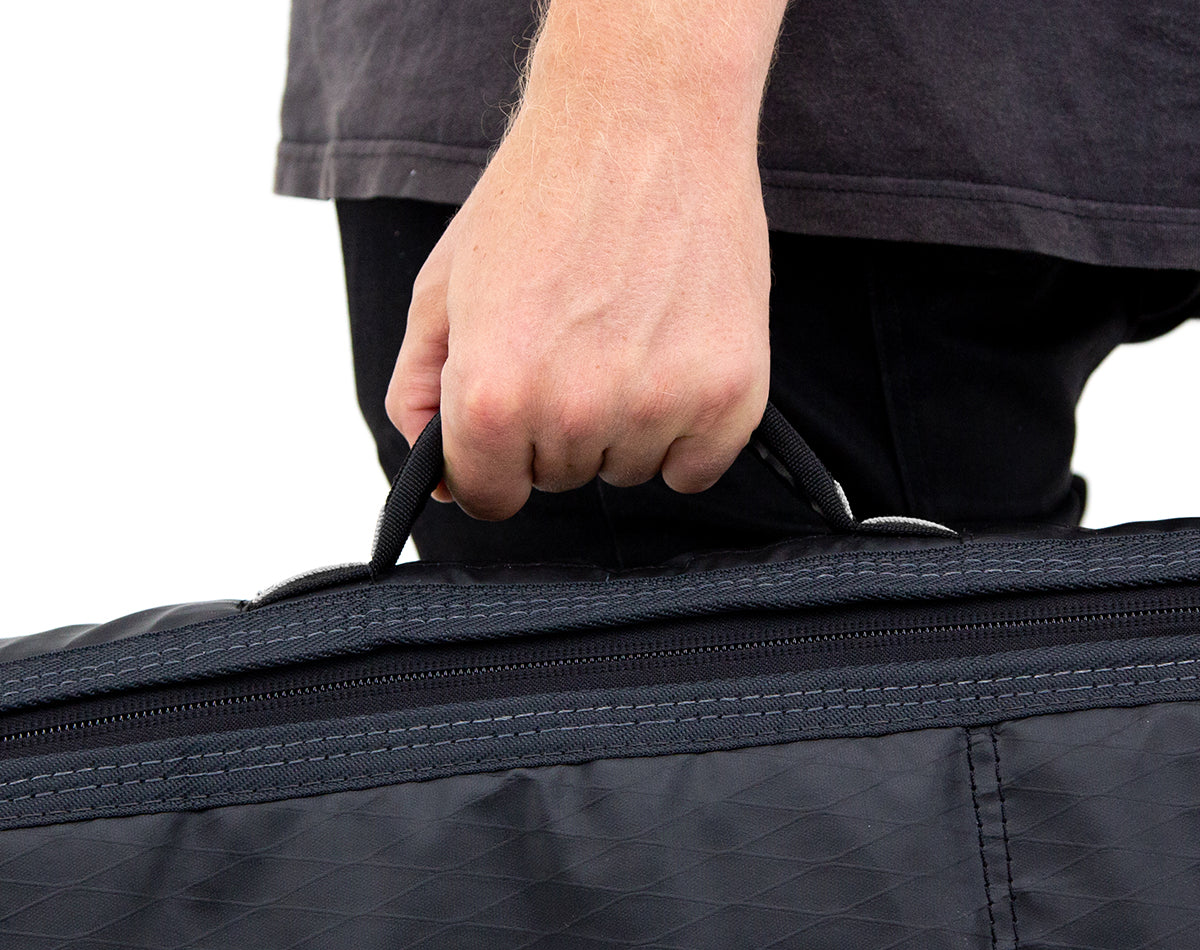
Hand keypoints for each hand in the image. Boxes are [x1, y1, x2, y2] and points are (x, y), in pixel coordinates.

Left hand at [385, 1, 782, 520]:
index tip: (514, 421)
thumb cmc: (539, 196)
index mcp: (492, 395)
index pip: (490, 497)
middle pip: (562, 480)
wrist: (642, 118)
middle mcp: (574, 412)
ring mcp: (658, 406)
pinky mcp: (730, 395)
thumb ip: (419, 392)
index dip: (496, 460)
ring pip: (628, 470)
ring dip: (624, 424)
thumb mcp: (441, 288)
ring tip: (627, 332)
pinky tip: (673, 359)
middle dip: (558, 427)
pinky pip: (696, 468)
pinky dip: (686, 432)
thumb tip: (443, 483)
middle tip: (576, 339)